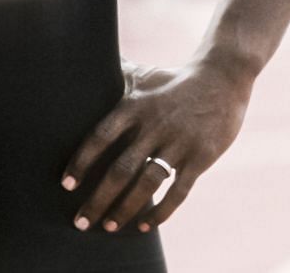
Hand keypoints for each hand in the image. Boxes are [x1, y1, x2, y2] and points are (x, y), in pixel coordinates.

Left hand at [62, 58, 249, 234]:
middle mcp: (155, 125)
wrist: (223, 78)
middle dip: (98, 199)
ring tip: (108, 228)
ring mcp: (179, 142)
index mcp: (136, 106)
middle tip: (80, 222)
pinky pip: (178, 191)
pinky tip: (144, 226)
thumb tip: (83, 62)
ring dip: (125, 210)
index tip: (66, 185)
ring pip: (147, 184)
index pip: (101, 136)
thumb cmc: (174, 80)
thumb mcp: (144, 75)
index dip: (82, 162)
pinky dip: (160, 212)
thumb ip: (115, 76)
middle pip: (121, 169)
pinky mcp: (201, 157)